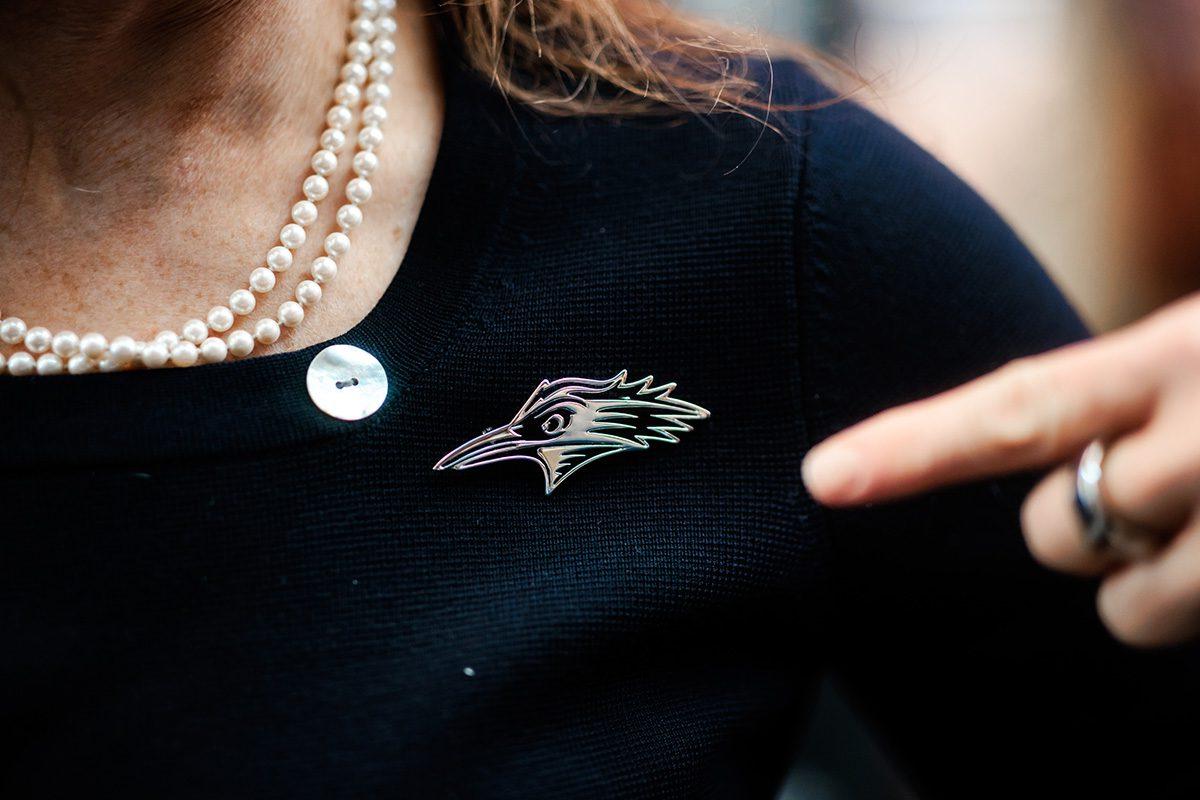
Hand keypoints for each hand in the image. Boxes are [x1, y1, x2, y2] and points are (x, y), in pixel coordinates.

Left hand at [802, 294, 1199, 646]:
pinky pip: (1190, 627)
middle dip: (1067, 529)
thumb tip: (1034, 450)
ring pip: (1130, 605)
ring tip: (1198, 516)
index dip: (916, 446)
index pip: (1022, 408)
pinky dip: (1197, 604)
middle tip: (1142, 482)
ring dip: (1149, 580)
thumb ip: (1118, 386)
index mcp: (1176, 351)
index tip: (822, 476)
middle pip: (1053, 531)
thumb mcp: (1196, 347)